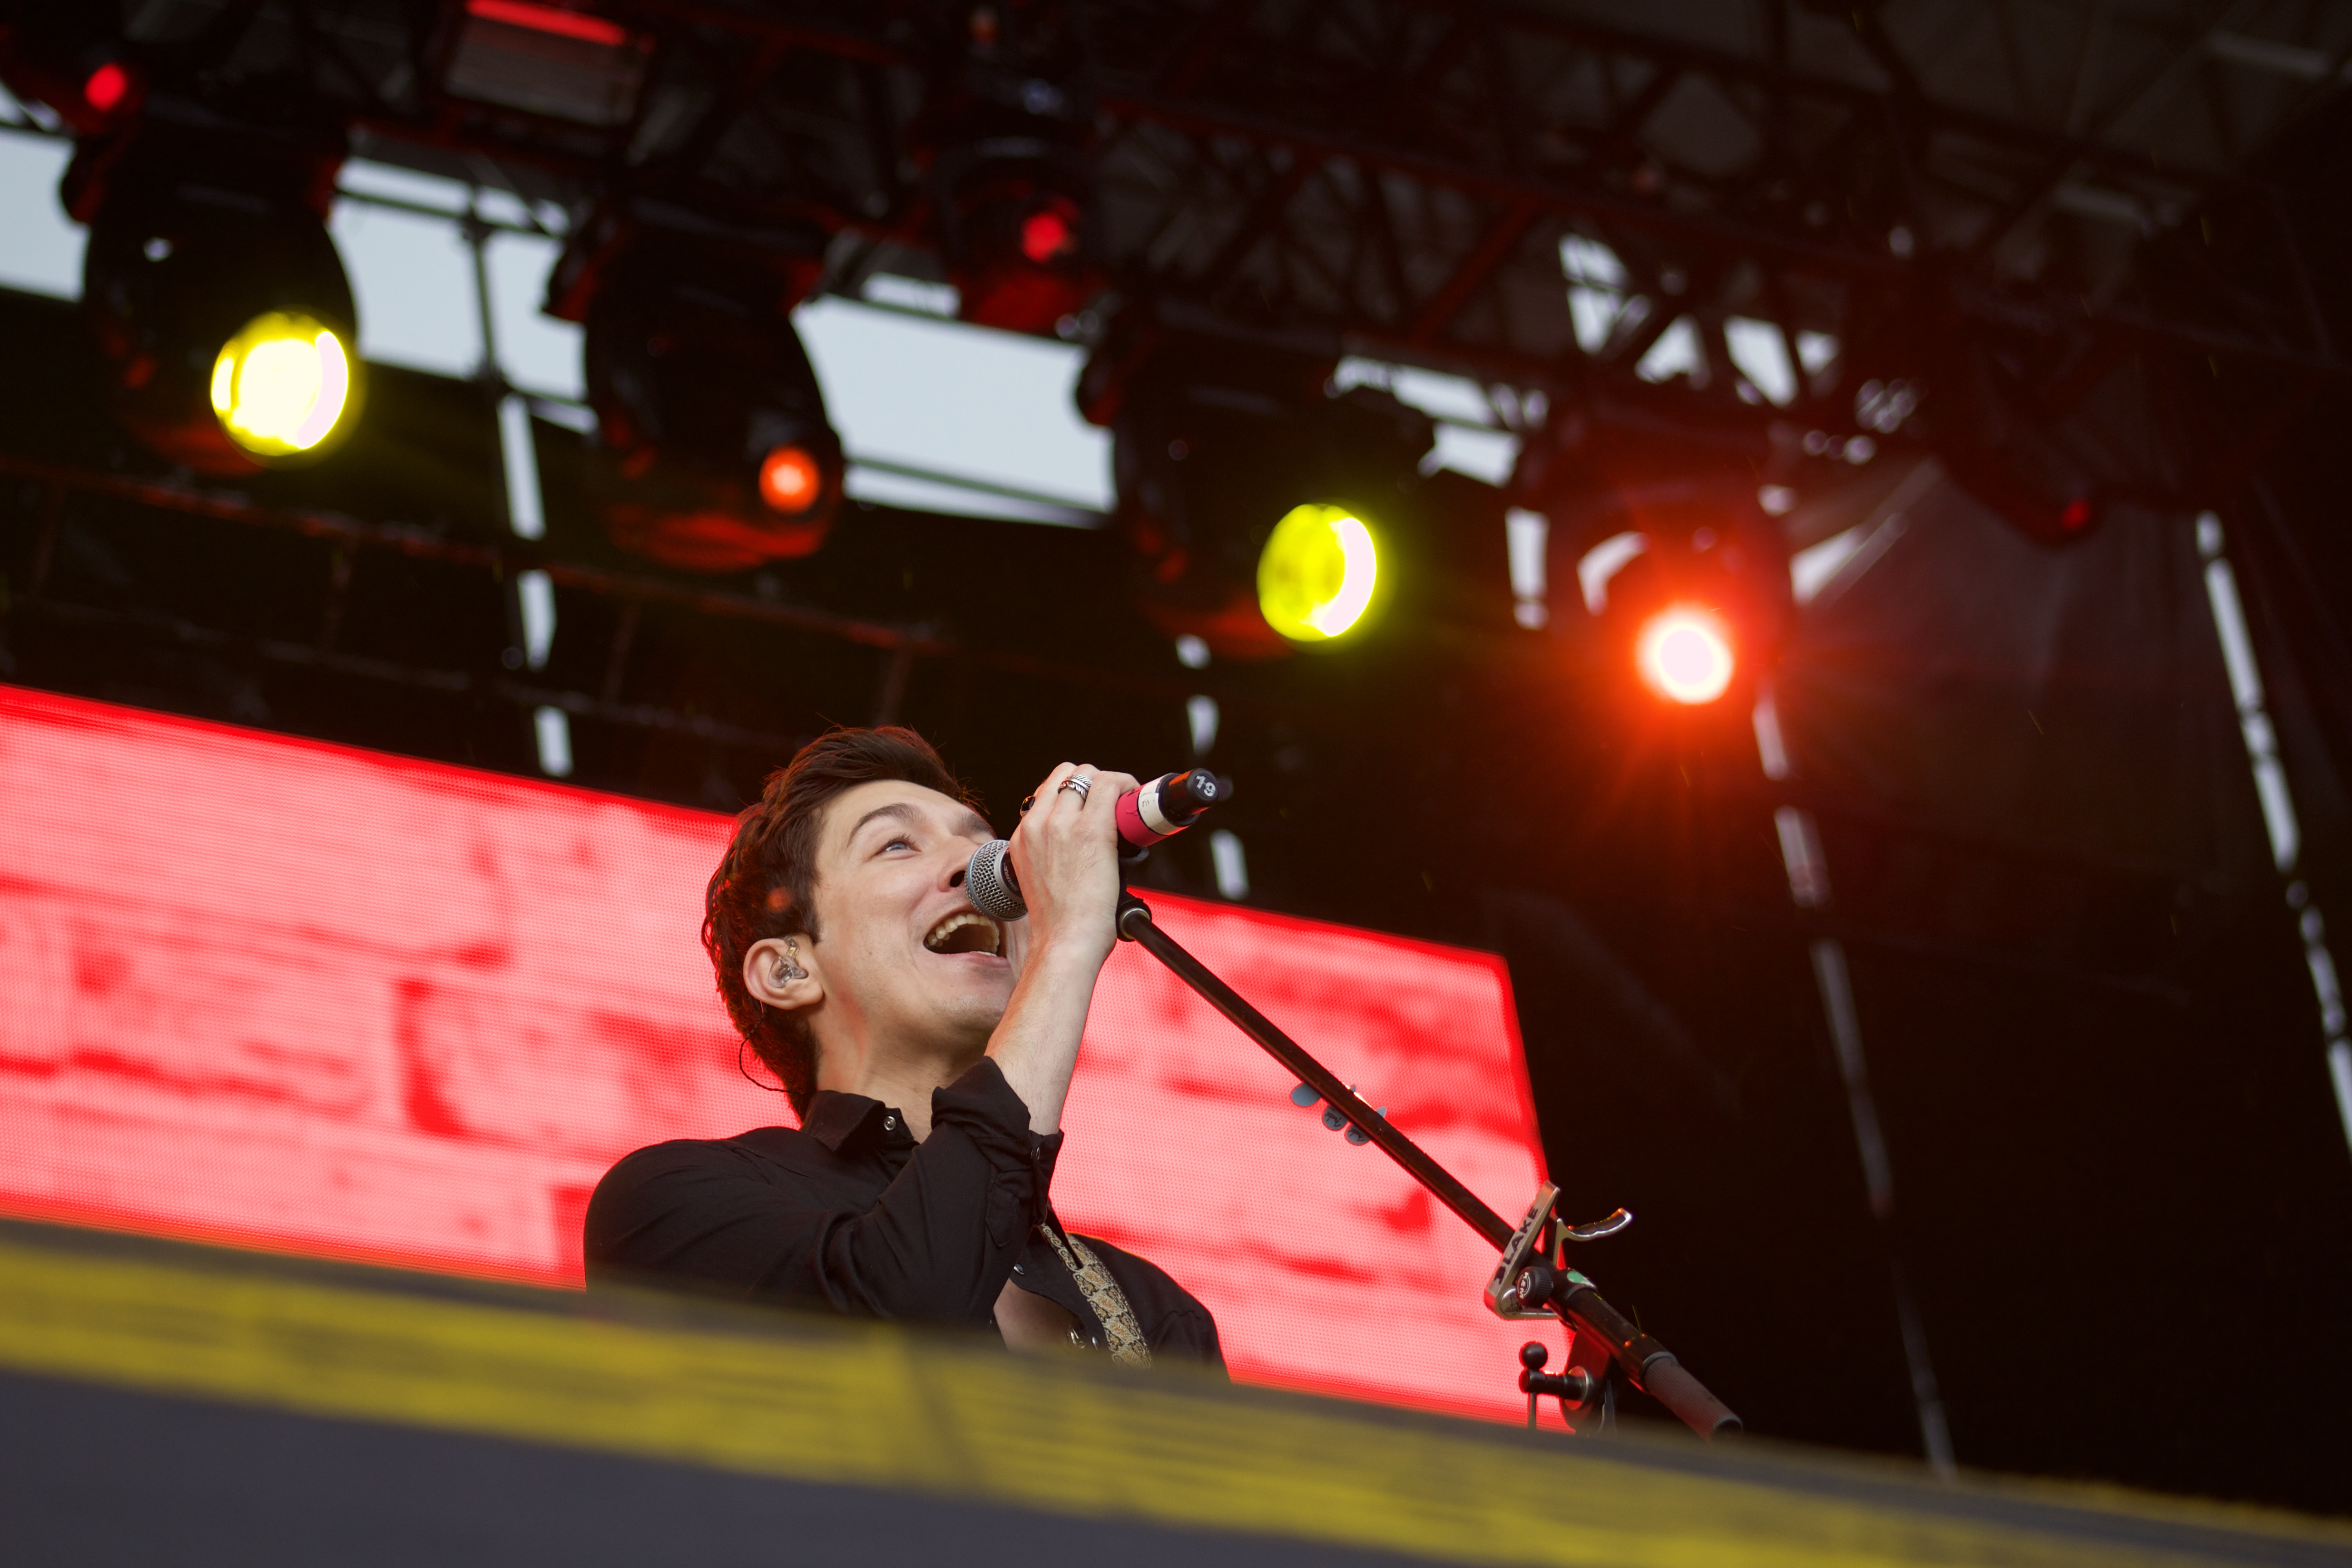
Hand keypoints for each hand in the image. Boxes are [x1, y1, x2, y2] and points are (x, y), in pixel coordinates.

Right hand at [1006, 762, 1136, 976]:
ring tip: (1124, 806)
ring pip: (1087, 774)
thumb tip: (1079, 852)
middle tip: (1112, 806)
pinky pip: (1110, 785)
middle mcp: (1037, 825)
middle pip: (1066, 775)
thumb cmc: (1060, 923)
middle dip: (1092, 784)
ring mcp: (1061, 824)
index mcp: (1023, 837)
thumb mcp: (1039, 880)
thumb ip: (1050, 858)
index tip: (1091, 807)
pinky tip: (1134, 800)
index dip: (1074, 793)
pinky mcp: (1091, 829)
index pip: (1047, 791)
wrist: (1064, 943)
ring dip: (1108, 784)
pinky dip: (1126, 786)